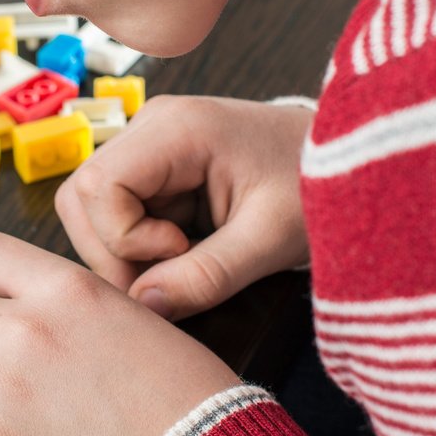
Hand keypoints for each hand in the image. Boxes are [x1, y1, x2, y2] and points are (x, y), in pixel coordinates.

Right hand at [55, 95, 311, 321]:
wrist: (353, 163)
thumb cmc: (318, 186)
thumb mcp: (270, 239)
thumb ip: (207, 276)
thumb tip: (145, 307)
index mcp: (177, 128)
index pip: (97, 187)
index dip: (124, 238)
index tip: (181, 252)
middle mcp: (151, 127)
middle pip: (82, 197)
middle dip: (113, 251)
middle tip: (169, 280)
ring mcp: (150, 147)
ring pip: (93, 210)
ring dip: (124, 252)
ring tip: (183, 265)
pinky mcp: (157, 170)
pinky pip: (119, 215)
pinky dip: (142, 247)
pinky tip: (187, 252)